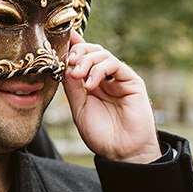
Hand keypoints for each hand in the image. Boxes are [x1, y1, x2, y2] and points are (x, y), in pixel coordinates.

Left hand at [62, 31, 160, 162]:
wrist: (121, 153)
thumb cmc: (100, 134)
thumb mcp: (79, 108)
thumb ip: (72, 87)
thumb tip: (64, 66)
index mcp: (92, 82)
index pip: (82, 57)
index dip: (73, 45)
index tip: (60, 38)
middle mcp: (106, 78)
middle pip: (92, 50)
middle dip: (77, 51)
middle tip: (67, 61)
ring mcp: (119, 78)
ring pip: (103, 54)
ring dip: (86, 60)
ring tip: (77, 75)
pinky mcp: (132, 82)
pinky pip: (115, 65)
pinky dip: (100, 70)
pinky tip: (91, 84)